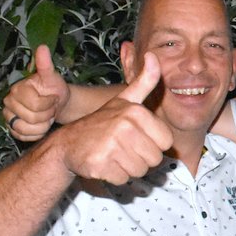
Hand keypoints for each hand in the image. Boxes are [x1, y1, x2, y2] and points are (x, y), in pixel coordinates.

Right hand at [4, 46, 68, 141]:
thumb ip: (45, 64)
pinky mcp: (11, 128)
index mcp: (18, 89)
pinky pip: (23, 137)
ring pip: (26, 129)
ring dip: (42, 126)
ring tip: (47, 116)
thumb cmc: (53, 89)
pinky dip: (36, 134)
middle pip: (32, 118)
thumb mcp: (52, 76)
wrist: (55, 103)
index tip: (53, 98)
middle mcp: (9, 101)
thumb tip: (42, 47)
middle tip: (51, 108)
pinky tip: (41, 125)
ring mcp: (8, 116)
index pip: (35, 104)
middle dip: (47, 115)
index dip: (49, 104)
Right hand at [54, 53, 173, 184]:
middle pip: (155, 159)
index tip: (136, 137)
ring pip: (140, 171)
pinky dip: (115, 176)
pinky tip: (104, 163)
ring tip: (113, 154)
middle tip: (123, 148)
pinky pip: (123, 180)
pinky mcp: (99, 165)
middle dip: (141, 158)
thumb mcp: (125, 99)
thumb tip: (153, 55)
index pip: (166, 142)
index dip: (153, 144)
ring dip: (129, 168)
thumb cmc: (102, 122)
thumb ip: (145, 81)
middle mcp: (124, 127)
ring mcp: (111, 146)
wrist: (68, 144)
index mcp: (136, 112)